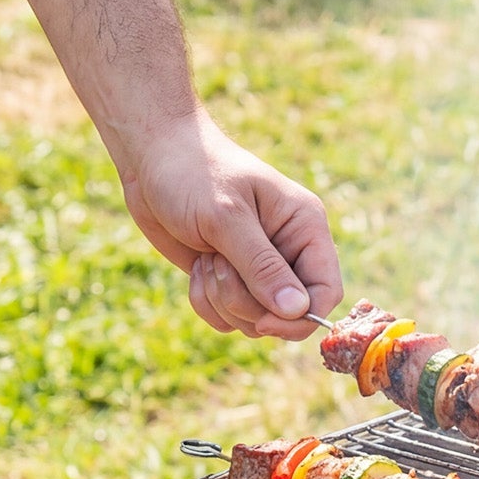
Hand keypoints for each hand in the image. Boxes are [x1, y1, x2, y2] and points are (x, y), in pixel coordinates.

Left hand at [118, 109, 342, 339]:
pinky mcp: (230, 281)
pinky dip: (206, 302)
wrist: (152, 157)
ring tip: (206, 260)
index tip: (262, 320)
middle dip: (248, 304)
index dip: (301, 317)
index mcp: (305, 228)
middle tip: (217, 265)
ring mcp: (258, 270)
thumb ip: (262, 266)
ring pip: (255, 321)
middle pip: (289, 315)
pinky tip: (196, 267)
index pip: (326, 290)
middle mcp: (288, 252)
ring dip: (223, 300)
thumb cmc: (193, 173)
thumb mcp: (227, 218)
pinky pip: (228, 319)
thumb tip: (298, 311)